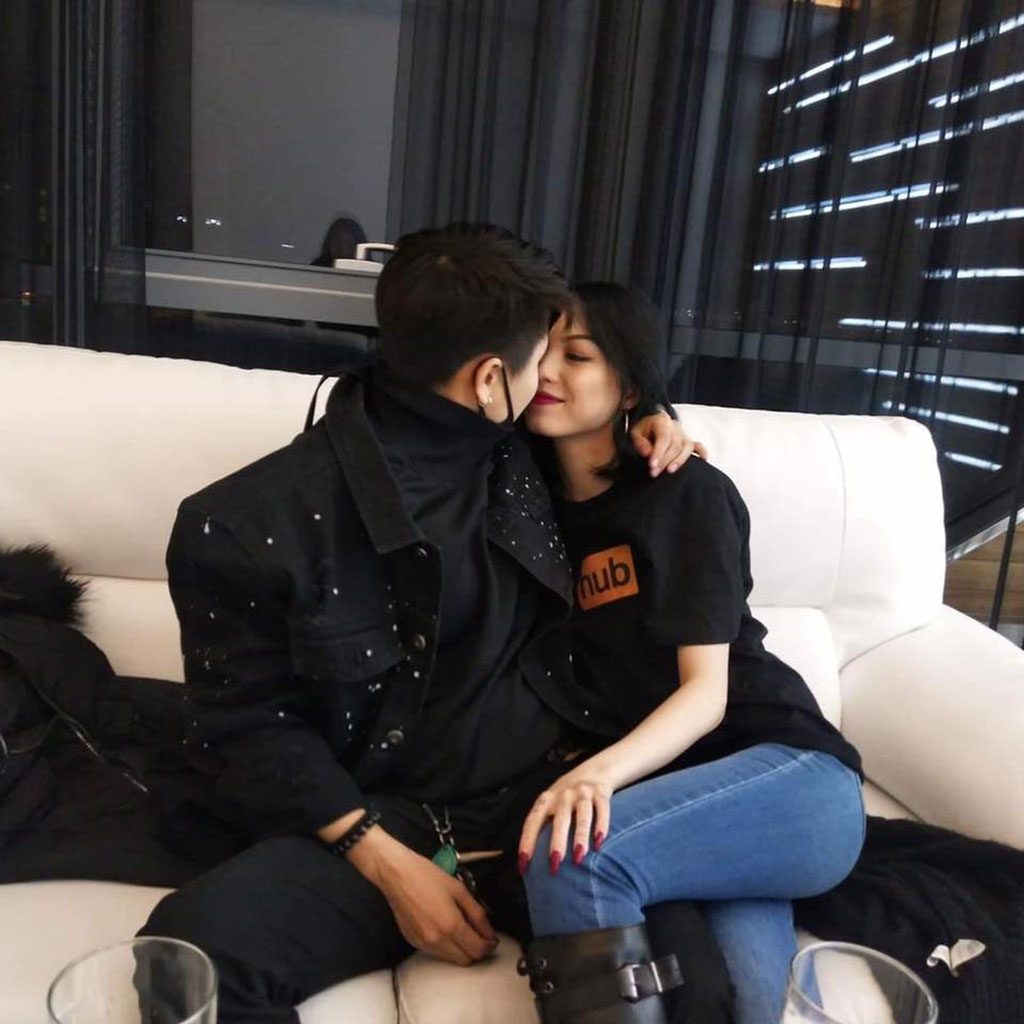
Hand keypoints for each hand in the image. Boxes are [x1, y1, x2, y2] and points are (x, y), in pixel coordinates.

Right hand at [351, 828, 496, 965]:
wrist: (397, 875)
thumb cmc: (427, 876)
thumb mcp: (459, 890)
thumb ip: (477, 913)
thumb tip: (488, 931)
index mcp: (451, 926)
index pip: (477, 950)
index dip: (489, 946)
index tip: (492, 938)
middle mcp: (437, 940)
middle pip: (465, 960)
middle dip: (477, 950)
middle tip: (481, 936)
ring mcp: (423, 943)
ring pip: (451, 959)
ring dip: (462, 951)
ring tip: (464, 931)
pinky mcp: (413, 942)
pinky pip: (436, 953)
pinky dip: (446, 947)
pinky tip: (447, 930)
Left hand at [517, 766, 612, 875]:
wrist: (595, 770)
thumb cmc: (567, 797)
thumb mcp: (551, 804)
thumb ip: (543, 826)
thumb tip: (531, 860)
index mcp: (547, 800)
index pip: (533, 821)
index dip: (527, 842)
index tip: (524, 864)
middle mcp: (564, 795)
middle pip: (560, 819)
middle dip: (557, 842)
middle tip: (554, 864)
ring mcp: (583, 793)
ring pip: (582, 815)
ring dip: (580, 836)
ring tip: (578, 857)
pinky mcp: (601, 793)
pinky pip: (602, 809)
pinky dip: (601, 825)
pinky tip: (599, 842)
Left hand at [630, 410, 708, 476]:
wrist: (651, 422)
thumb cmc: (643, 429)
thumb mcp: (635, 432)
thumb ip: (640, 442)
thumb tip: (648, 453)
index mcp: (662, 421)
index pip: (663, 438)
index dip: (658, 452)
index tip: (652, 466)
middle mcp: (675, 426)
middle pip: (675, 445)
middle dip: (665, 460)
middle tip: (654, 473)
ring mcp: (684, 434)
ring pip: (687, 447)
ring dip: (679, 460)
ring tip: (670, 471)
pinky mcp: (688, 441)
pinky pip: (698, 446)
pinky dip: (702, 452)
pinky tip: (703, 460)